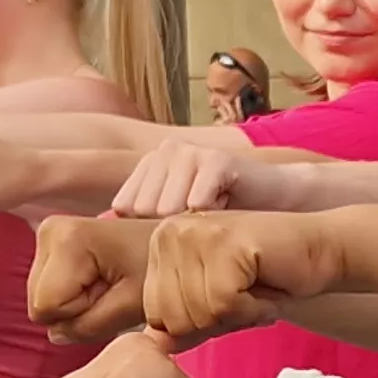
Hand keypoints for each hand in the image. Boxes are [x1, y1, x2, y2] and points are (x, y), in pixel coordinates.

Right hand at [26, 218, 169, 343]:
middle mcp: (50, 230)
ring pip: (42, 299)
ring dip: (75, 303)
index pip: (46, 308)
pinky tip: (101, 279)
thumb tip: (55, 334)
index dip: (78, 316)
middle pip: (39, 303)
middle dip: (75, 309)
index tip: (113, 296)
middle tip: (114, 292)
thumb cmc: (160, 272)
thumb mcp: (131, 307)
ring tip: (110, 284)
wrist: (174, 243)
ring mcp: (48, 233)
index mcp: (67, 239)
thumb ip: (89, 327)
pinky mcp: (52, 241)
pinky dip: (74, 293)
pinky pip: (48, 289)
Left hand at [109, 138, 273, 219]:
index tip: (180, 222)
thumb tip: (100, 225)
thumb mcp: (177, 213)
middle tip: (201, 216)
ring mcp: (192, 152)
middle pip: (145, 210)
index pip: (125, 206)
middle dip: (173, 225)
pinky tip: (227, 204)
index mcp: (151, 162)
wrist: (277, 196)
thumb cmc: (226, 209)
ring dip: (195, 222)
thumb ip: (142, 216)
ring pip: (169, 209)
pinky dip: (212, 215)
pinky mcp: (217, 160)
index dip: (151, 226)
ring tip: (215, 209)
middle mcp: (167, 151)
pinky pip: (197, 202)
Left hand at [141, 212, 339, 344]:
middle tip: (246, 303)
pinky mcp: (225, 243)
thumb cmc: (270, 278)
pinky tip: (267, 296)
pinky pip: (224, 304)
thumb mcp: (218, 305)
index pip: (155, 314)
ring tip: (257, 297)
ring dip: (238, 317)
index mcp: (162, 243)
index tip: (228, 305)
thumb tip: (155, 348)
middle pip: (174, 317)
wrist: (321, 249)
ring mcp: (195, 233)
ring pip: (198, 312)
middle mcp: (170, 231)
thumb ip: (185, 325)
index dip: (197, 325)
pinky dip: (253, 312)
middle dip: (216, 324)